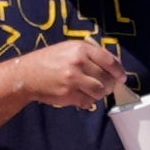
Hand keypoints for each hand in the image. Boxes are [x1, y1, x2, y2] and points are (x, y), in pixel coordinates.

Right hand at [5, 36, 128, 112]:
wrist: (27, 74)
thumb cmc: (50, 60)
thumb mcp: (70, 48)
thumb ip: (91, 53)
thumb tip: (114, 65)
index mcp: (81, 48)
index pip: (110, 61)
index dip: (119, 71)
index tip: (122, 77)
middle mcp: (78, 63)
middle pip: (106, 78)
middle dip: (109, 85)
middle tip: (105, 86)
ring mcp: (73, 80)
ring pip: (99, 92)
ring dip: (99, 94)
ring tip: (93, 91)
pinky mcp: (68, 94)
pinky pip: (88, 102)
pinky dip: (88, 101)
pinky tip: (80, 96)